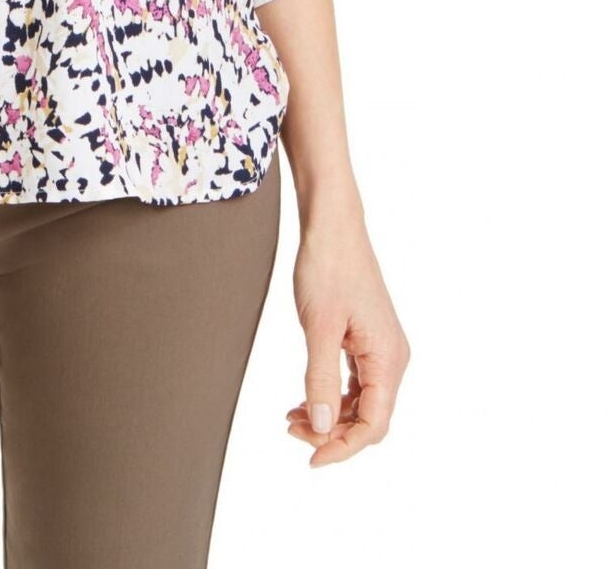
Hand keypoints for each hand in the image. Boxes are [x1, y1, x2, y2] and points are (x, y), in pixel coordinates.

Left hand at [287, 210, 409, 465]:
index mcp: (388, 359)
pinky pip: (355, 381)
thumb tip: (324, 429)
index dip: (343, 448)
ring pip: (361, 401)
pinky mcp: (367, 338)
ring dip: (330, 415)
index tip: (310, 458)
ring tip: (291, 419)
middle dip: (333, 433)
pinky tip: (305, 400)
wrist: (332, 225)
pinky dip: (332, 394)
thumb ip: (321, 380)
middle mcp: (392, 357)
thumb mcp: (318, 328)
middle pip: (369, 417)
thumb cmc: (327, 268)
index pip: (373, 424)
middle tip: (291, 432)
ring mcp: (381, 347)